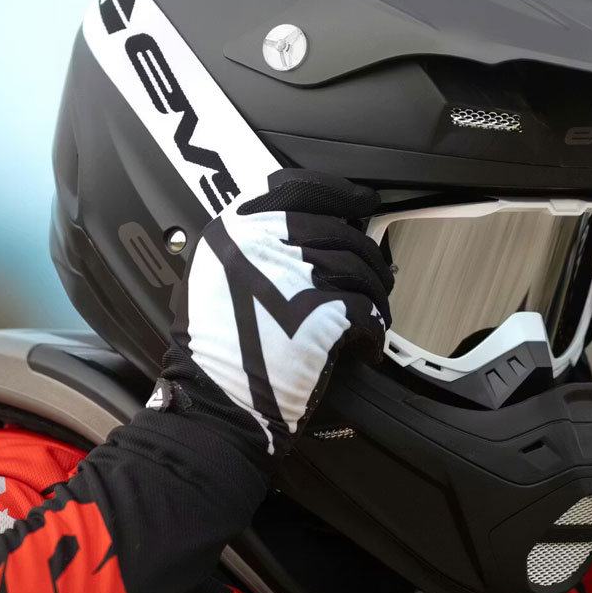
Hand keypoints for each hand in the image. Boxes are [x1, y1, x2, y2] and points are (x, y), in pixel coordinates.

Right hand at [151, 169, 392, 460]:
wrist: (212, 404)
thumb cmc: (213, 351)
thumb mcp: (214, 279)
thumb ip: (251, 247)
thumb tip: (306, 231)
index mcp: (235, 231)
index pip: (299, 188)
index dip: (340, 193)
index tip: (363, 202)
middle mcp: (264, 244)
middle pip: (339, 232)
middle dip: (366, 256)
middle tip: (378, 275)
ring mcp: (294, 277)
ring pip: (359, 269)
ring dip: (374, 294)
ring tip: (374, 314)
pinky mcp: (321, 315)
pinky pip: (366, 311)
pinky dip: (373, 330)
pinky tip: (367, 346)